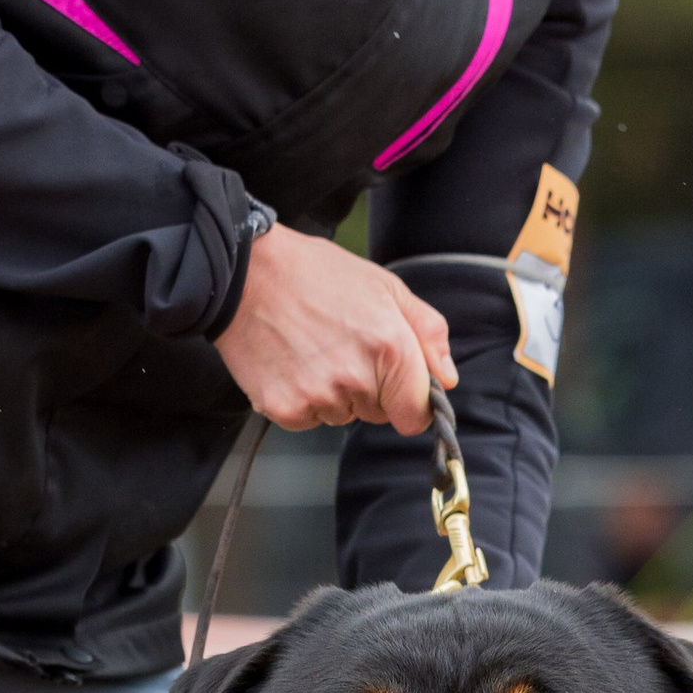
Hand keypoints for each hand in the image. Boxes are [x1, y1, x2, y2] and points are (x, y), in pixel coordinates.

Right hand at [213, 225, 453, 434]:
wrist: (245, 274)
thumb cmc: (317, 274)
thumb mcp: (385, 287)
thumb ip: (426, 333)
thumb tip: (446, 378)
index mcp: (391, 349)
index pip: (416, 415)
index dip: (409, 402)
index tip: (396, 387)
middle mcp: (356, 379)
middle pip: (377, 415)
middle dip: (368, 389)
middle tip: (341, 345)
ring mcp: (318, 397)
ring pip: (341, 416)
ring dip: (333, 393)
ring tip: (311, 348)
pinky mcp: (284, 409)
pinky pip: (307, 418)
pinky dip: (302, 398)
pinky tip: (291, 361)